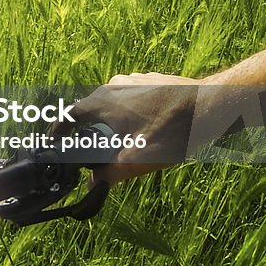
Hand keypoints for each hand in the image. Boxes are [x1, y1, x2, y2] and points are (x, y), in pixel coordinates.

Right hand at [52, 73, 199, 184]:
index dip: (57, 132)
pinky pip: (129, 99)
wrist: (213, 103)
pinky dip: (125, 114)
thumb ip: (111, 173)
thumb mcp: (139, 158)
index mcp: (103, 100)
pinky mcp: (151, 81)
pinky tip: (140, 129)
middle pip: (89, 110)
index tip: (52, 144)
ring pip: (110, 104)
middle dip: (84, 131)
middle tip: (84, 150)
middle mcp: (113, 84)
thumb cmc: (174, 130)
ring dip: (107, 122)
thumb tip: (93, 185)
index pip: (69, 116)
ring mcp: (133, 80)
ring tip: (114, 143)